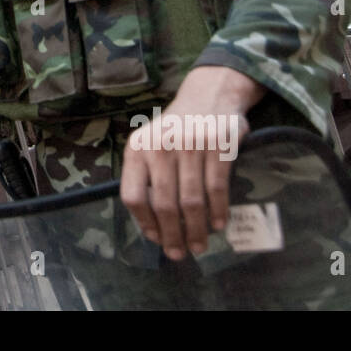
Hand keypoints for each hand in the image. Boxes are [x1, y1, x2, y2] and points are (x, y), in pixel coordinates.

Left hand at [119, 66, 262, 260]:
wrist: (208, 96)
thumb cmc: (176, 131)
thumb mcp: (151, 145)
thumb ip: (147, 178)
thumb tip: (152, 228)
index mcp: (137, 148)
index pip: (133, 196)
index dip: (144, 223)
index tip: (155, 239)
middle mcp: (160, 145)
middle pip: (164, 204)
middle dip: (172, 235)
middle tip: (180, 253)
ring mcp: (189, 144)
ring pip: (191, 200)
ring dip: (196, 229)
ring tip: (199, 245)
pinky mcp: (217, 145)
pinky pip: (216, 188)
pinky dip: (217, 211)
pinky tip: (217, 224)